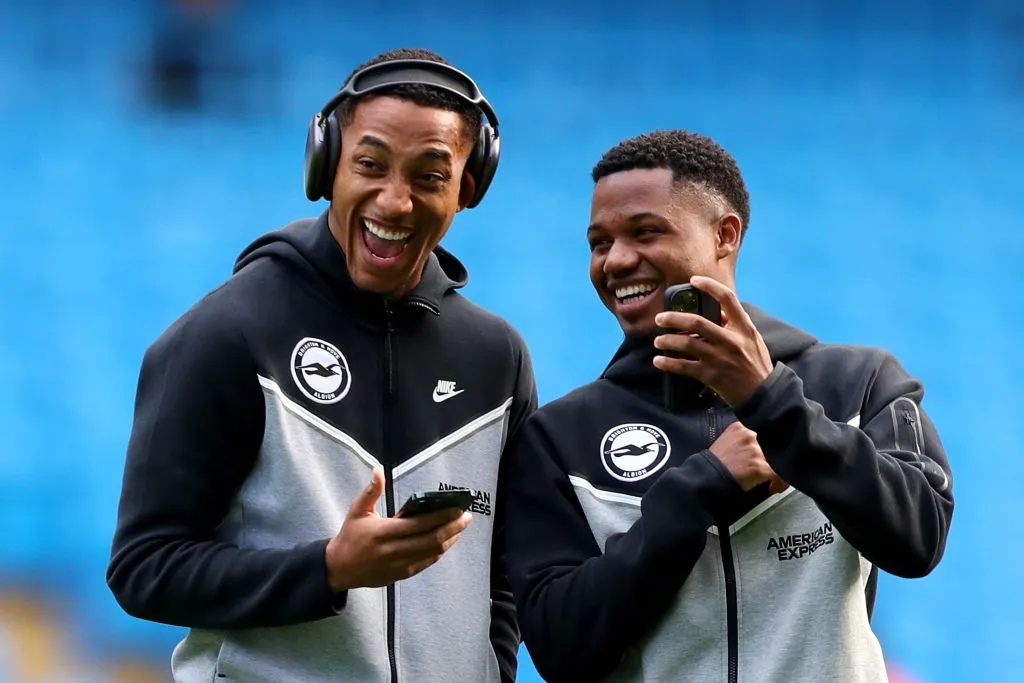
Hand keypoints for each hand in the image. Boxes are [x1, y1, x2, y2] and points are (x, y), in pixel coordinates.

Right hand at [325, 468, 472, 591]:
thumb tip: (378, 470)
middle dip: (453, 528)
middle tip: (467, 517)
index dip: (441, 516)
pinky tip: (447, 541)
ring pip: (432, 552)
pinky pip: (426, 562)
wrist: (339, 568)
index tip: (457, 508)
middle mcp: (394, 550)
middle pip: (431, 540)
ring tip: (460, 527)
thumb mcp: (357, 511)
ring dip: (450, 539)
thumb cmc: (350, 536)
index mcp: (384, 532)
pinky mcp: (401, 574)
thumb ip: (371, 491)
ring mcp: (399, 564)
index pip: (419, 524)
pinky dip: (438, 551)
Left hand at [653, 275, 773, 406]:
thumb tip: (718, 311)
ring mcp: (719, 358)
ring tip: (658, 341)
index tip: (694, 280)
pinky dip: (668, 364)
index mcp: (743, 328)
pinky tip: (659, 361)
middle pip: (696, 322)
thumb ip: (736, 324)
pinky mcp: (710, 375)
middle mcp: (731, 341)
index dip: (709, 286)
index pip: (728, 299)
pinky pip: (683, 367)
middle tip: (660, 318)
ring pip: (686, 344)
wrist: (763, 394)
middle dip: (673, 318)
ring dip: (667, 341)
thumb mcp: (752, 339)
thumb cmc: (756, 363)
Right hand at [708, 421, 788, 493]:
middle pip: (773, 444)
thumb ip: (743, 438)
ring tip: (773, 480)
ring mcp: (756, 450)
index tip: (770, 452)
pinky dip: (780, 482)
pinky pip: (780, 475)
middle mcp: (750, 434)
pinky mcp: (760, 466)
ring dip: (777, 470)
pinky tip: (773, 487)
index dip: (769, 443)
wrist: (707, 477)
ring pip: (779, 459)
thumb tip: (760, 446)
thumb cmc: (716, 462)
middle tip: (770, 467)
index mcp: (741, 427)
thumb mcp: (727, 440)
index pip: (765, 429)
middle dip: (774, 457)